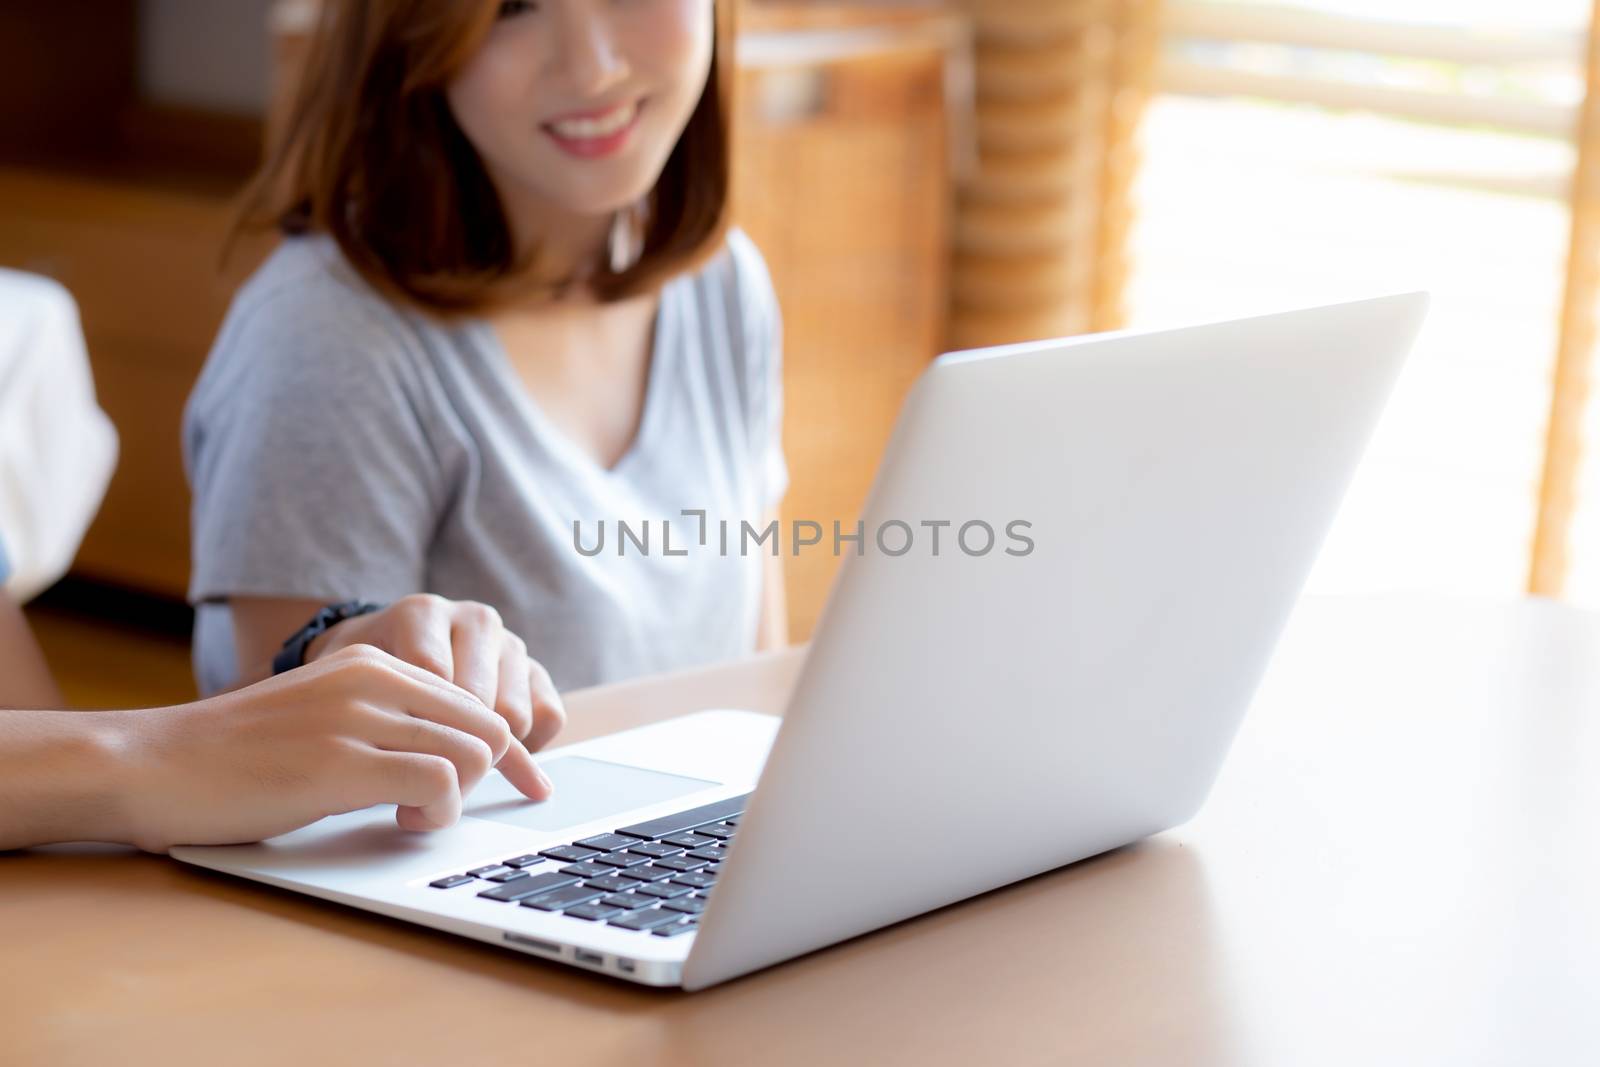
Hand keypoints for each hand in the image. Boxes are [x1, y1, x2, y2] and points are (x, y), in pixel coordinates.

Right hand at [117, 645, 554, 851]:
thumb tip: (456, 756)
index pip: (474, 700)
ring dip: (459, 798)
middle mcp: (372, 679)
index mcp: (372, 662)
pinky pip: (438, 783)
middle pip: (487, 725)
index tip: (510, 785)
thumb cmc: (235, 756)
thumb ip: (384, 721)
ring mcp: (356, 718)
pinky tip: (400, 824)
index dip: (502, 751)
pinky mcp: (339, 764)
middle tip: (441, 807)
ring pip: (473, 752)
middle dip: (487, 776)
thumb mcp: (323, 715)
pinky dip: (437, 813)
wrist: (150, 765)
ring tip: (413, 816)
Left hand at [307, 595, 565, 775]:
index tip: (398, 764)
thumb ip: (369, 709)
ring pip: (515, 714)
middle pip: (478, 703)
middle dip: (454, 750)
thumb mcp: (350, 688)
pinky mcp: (535, 670)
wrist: (383, 662)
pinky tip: (494, 756)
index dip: (419, 735)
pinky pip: (549, 716)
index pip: (434, 683)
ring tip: (456, 765)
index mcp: (422, 614)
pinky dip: (529, 746)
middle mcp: (472, 620)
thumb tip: (388, 767)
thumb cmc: (362, 683)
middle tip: (429, 778)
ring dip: (488, 751)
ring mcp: (508, 643)